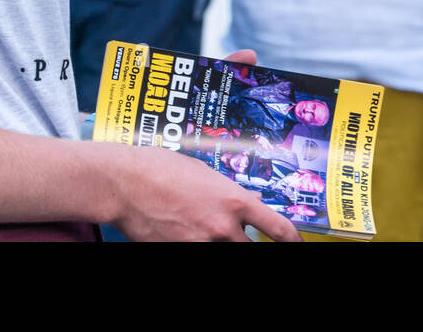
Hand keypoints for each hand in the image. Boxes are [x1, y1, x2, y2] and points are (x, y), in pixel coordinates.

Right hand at [107, 142, 301, 241]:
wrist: (125, 183)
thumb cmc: (161, 169)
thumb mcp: (204, 173)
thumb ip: (228, 192)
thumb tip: (248, 204)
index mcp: (233, 200)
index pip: (277, 228)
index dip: (293, 240)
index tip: (297, 244)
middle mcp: (223, 227)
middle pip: (250, 248)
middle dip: (246, 243)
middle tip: (233, 232)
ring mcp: (202, 244)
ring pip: (226, 251)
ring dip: (220, 242)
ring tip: (199, 225)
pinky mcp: (181, 254)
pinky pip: (199, 252)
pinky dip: (197, 244)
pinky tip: (183, 231)